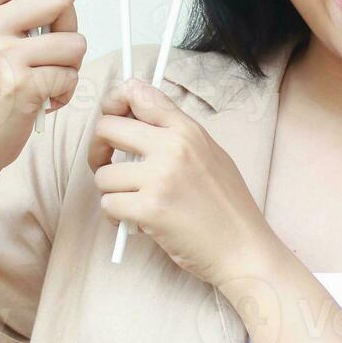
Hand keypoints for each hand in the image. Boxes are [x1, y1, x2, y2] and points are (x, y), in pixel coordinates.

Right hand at [0, 0, 86, 180]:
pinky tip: (42, 101)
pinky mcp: (23, 86)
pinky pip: (71, 75)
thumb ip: (16, 10)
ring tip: (45, 79)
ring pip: (75, 41)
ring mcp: (3, 56)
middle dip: (70, 24)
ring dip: (70, 65)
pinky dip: (65, 91)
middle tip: (53, 49)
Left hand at [88, 78, 282, 286]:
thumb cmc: (227, 206)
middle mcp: (173, 147)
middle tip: (108, 166)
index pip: (139, 94)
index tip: (111, 118)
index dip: (114, 101)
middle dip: (98, 149)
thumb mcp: (210, 154)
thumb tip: (135, 118)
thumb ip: (175, 134)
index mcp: (188, 130)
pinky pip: (109, 205)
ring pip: (103, 174)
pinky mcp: (150, 209)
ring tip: (133, 202)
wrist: (243, 248)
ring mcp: (160, 178)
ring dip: (111, 192)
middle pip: (107, 128)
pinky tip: (136, 221)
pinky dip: (116, 217)